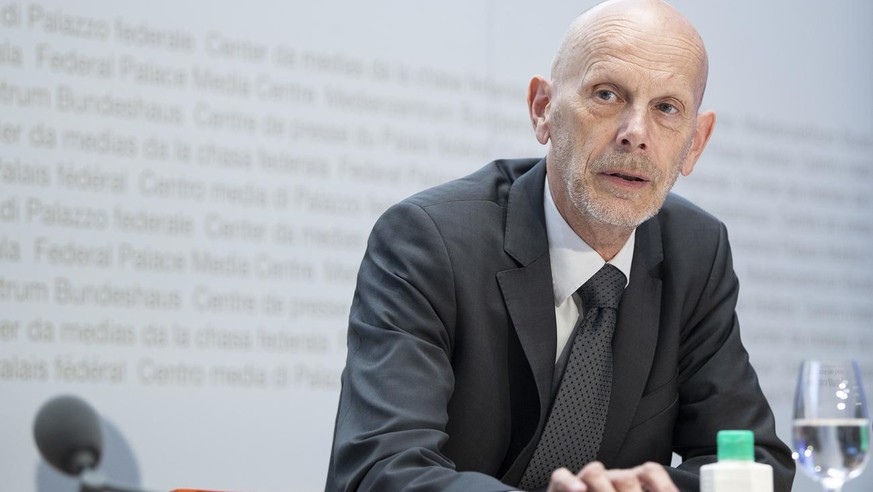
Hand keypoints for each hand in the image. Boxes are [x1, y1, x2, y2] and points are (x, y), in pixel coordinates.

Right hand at [546, 461, 677, 491]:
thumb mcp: (629, 490)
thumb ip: (647, 488)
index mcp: (632, 486)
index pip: (650, 473)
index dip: (662, 486)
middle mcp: (609, 482)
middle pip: (625, 477)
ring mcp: (585, 483)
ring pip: (594, 472)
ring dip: (604, 489)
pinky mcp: (559, 487)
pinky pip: (560, 476)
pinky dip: (570, 482)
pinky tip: (580, 490)